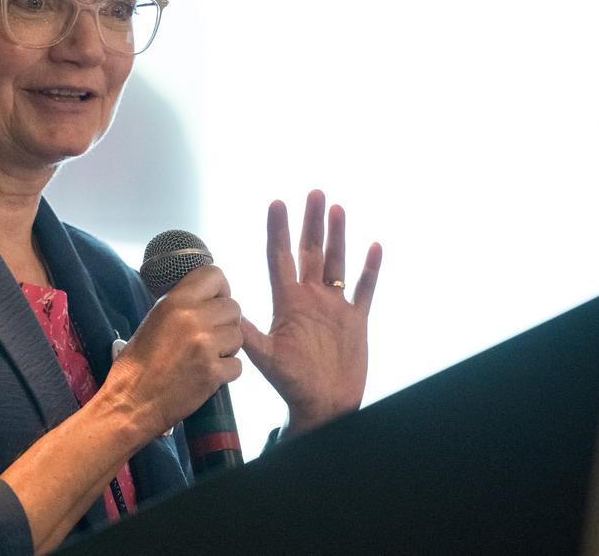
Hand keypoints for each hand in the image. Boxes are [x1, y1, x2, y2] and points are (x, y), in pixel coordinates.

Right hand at [102, 265, 243, 439]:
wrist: (132, 401)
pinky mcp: (213, 373)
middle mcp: (194, 318)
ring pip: (239, 336)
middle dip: (226, 321)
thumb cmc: (138, 362)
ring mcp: (206, 346)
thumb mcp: (155, 319)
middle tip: (211, 335)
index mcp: (176, 301)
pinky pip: (237, 365)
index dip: (220, 288)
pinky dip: (227, 371)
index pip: (214, 275)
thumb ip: (182, 305)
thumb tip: (206, 296)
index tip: (215, 301)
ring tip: (207, 355)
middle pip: (234, 307)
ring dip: (228, 347)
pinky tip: (208, 374)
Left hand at [241, 190, 382, 437]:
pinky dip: (369, 269)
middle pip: (310, 252)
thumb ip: (249, 334)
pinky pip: (364, 289)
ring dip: (337, 236)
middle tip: (313, 192)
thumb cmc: (292, 385)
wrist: (323, 406)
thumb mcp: (267, 358)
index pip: (281, 257)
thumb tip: (225, 311)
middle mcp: (310, 298)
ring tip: (337, 208)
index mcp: (288, 302)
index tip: (277, 203)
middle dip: (311, 222)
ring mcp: (334, 307)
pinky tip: (373, 246)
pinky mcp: (355, 319)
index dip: (279, 230)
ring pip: (336, 263)